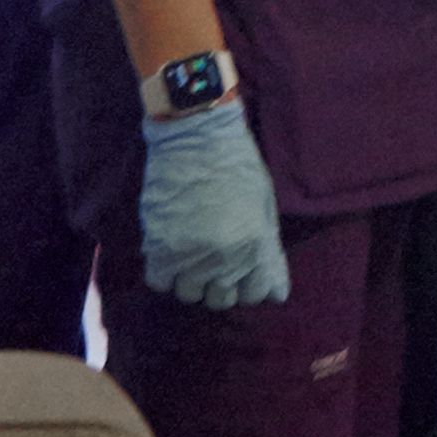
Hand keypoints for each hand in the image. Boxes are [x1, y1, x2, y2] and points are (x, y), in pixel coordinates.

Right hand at [136, 94, 291, 307]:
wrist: (196, 136)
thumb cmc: (237, 166)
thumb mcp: (265, 207)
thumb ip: (270, 254)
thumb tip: (277, 295)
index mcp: (256, 247)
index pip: (254, 295)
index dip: (246, 283)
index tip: (237, 268)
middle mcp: (226, 258)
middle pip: (220, 299)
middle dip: (218, 284)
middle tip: (211, 259)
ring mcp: (191, 255)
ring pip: (188, 293)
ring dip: (189, 279)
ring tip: (189, 253)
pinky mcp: (160, 246)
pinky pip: (159, 281)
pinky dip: (163, 271)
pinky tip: (169, 251)